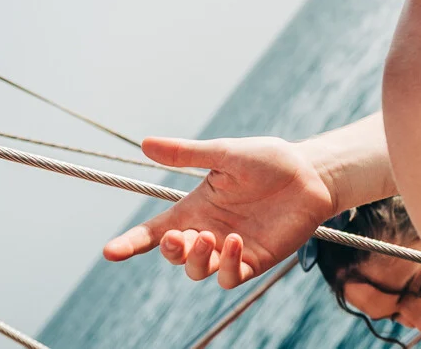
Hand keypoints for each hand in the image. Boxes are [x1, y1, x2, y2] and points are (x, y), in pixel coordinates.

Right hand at [101, 135, 333, 289]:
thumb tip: (145, 143)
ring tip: (210, 236)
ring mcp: (230, 249)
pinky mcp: (254, 260)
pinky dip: (226, 265)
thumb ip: (187, 155)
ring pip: (197, 271)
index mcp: (195, 208)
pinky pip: (229, 276)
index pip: (154, 232)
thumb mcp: (224, 154)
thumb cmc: (268, 160)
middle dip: (169, 251)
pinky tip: (234, 242)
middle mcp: (208, 231)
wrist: (311, 172)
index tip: (109, 252)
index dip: (130, 244)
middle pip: (174, 255)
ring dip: (196, 258)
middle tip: (178, 237)